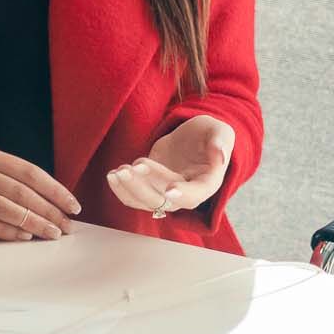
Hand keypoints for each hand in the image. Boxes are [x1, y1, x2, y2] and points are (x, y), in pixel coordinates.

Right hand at [0, 142, 79, 240]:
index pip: (30, 173)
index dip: (55, 190)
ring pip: (6, 209)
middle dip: (50, 211)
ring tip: (53, 233)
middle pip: (22, 193)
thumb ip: (6, 173)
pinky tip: (23, 237)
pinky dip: (6, 231)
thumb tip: (43, 194)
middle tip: (69, 225)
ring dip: (34, 223)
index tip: (73, 204)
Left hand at [106, 115, 234, 217]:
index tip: (169, 189)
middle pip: (164, 201)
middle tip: (133, 166)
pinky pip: (134, 198)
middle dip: (146, 187)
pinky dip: (121, 190)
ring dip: (130, 190)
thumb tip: (221, 153)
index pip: (196, 195)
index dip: (184, 194)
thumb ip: (220, 140)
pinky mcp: (151, 188)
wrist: (194, 138)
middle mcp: (187, 194)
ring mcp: (166, 194)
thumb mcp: (220, 131)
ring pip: (145, 202)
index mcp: (208, 183)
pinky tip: (112, 175)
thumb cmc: (209, 134)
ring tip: (118, 171)